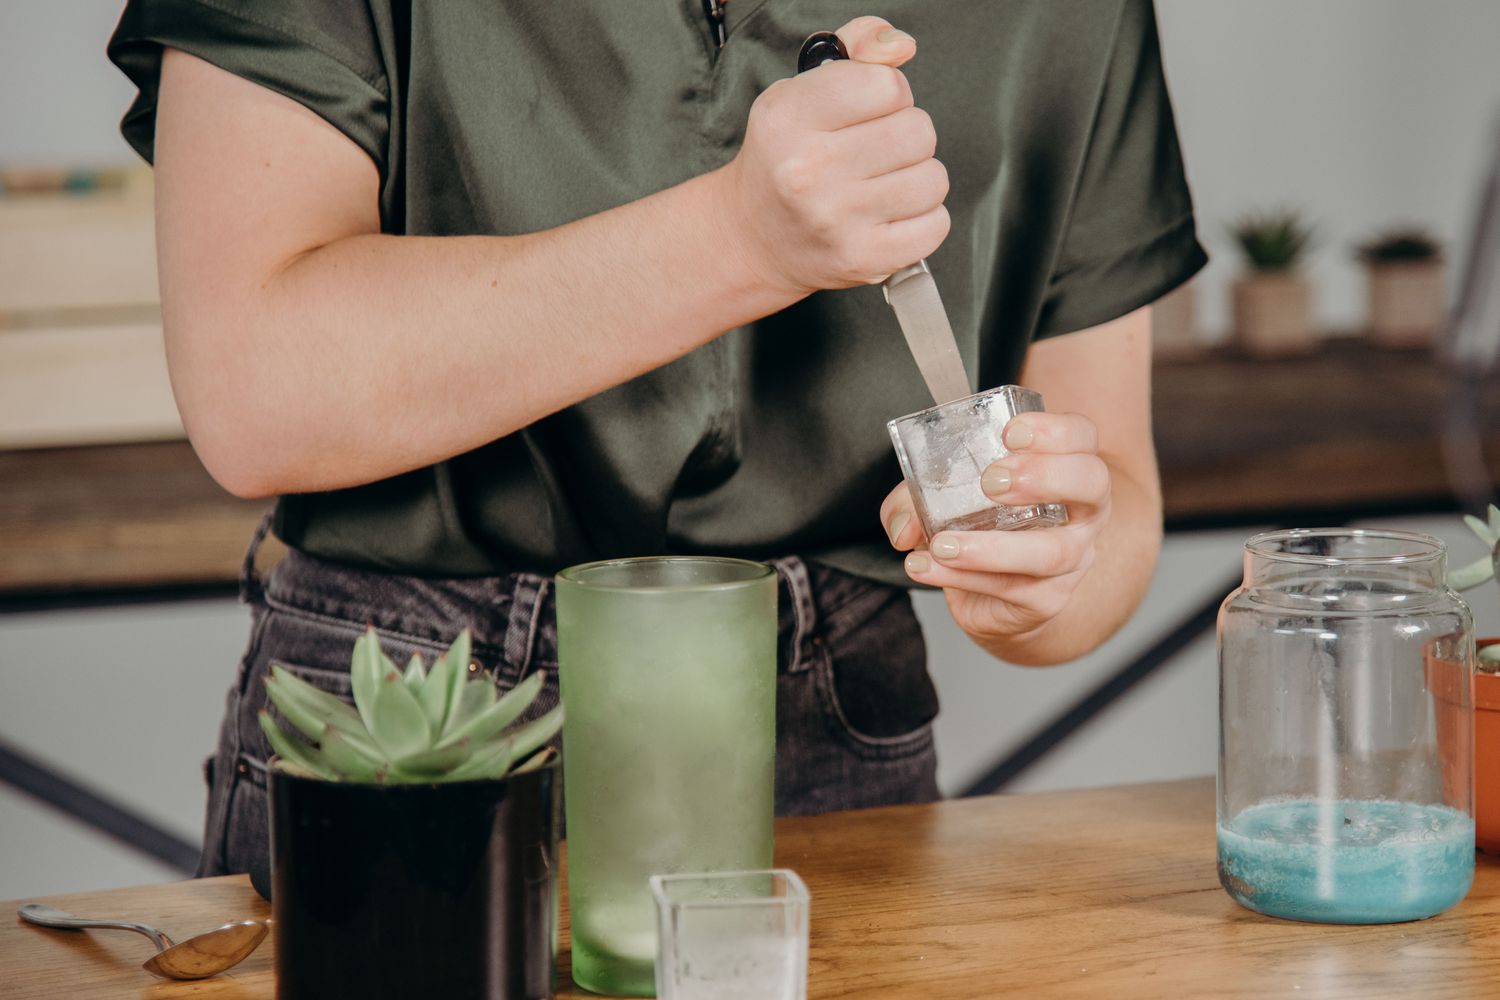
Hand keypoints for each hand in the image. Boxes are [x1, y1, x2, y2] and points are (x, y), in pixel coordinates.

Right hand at [718, 16, 950, 295]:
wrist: (753, 238)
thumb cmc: (785, 158)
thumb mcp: (801, 91)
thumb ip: (856, 50)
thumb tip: (903, 47)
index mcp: (789, 118)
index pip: (888, 85)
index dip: (888, 94)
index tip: (868, 112)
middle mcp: (808, 170)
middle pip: (917, 131)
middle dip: (906, 136)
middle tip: (875, 152)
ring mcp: (836, 220)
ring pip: (933, 179)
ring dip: (918, 178)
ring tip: (884, 184)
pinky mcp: (862, 259)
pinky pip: (935, 225)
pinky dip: (924, 219)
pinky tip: (892, 215)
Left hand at [880, 412, 1112, 645]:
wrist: (995, 599)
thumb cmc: (981, 528)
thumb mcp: (945, 499)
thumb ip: (916, 500)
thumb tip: (903, 526)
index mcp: (1067, 469)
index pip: (1082, 436)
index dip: (1055, 431)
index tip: (1010, 433)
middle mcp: (1082, 512)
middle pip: (1091, 483)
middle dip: (1044, 476)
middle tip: (992, 480)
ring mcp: (1072, 557)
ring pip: (1051, 551)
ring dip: (992, 547)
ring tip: (942, 543)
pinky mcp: (1047, 598)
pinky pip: (1011, 588)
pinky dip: (961, 577)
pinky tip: (926, 567)